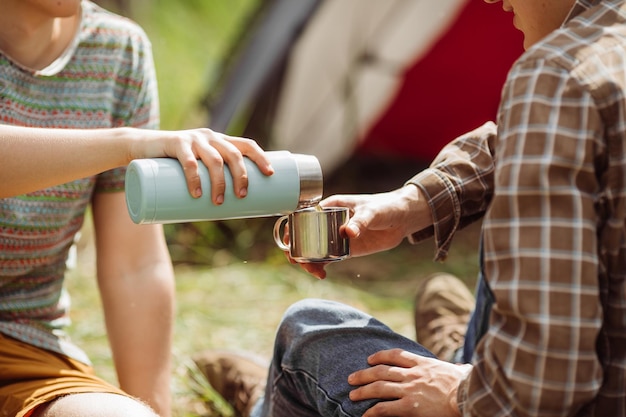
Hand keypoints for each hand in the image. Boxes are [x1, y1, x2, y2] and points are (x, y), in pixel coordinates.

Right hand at [131, 127, 273, 203]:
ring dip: (220, 183)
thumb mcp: (196, 168)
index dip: (260, 157)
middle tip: (241, 196)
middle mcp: (210, 137)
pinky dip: (194, 178)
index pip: (246, 144)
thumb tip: (229, 211)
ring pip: (214, 160)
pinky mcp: (175, 143)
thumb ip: (210, 181)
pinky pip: (188, 161)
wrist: (139, 147)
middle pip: (233, 154)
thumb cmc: (173, 165)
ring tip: (218, 202)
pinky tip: (197, 192)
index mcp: (220, 141)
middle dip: (242, 176)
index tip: (270, 174)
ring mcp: (193, 139)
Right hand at [289, 185, 431, 278]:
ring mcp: (336, 236)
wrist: (402, 218)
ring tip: (315, 271)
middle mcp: (329, 221)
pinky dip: (321, 266)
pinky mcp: (345, 249)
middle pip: (304, 235)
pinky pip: (328, 258)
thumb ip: (360, 221)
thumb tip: (348, 232)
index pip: (303, 216)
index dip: (293, 228)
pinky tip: (322, 274)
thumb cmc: (385, 206)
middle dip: (297, 249)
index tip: (291, 241)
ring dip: (308, 261)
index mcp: (330, 206)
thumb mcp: (372, 212)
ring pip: (313, 249)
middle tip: (300, 261)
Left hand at [348, 349, 469, 416]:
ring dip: (363, 391)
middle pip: (381, 370)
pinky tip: (364, 415)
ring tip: (352, 395)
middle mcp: (413, 374)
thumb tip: (464, 367)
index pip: (396, 355)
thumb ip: (458, 368)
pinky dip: (372, 412)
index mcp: (423, 364)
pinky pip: (385, 408)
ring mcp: (410, 390)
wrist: (469, 395)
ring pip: (379, 387)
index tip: (370, 359)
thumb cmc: (468, 385)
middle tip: (352, 378)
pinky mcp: (410, 406)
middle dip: (364, 374)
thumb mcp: (461, 371)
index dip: (380, 356)